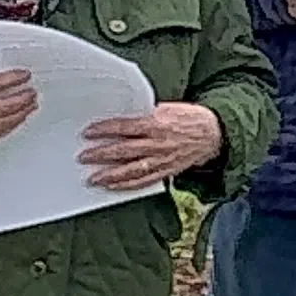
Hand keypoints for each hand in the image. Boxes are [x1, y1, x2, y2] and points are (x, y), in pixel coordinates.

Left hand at [82, 100, 224, 189]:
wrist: (213, 133)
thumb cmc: (186, 118)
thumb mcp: (166, 109)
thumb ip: (143, 114)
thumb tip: (118, 117)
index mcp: (156, 123)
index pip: (125, 126)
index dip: (105, 130)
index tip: (87, 132)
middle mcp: (158, 143)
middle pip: (125, 150)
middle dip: (102, 154)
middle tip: (82, 157)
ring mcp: (162, 159)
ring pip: (132, 169)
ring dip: (110, 175)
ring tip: (92, 178)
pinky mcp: (167, 170)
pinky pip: (144, 181)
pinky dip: (127, 185)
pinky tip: (112, 187)